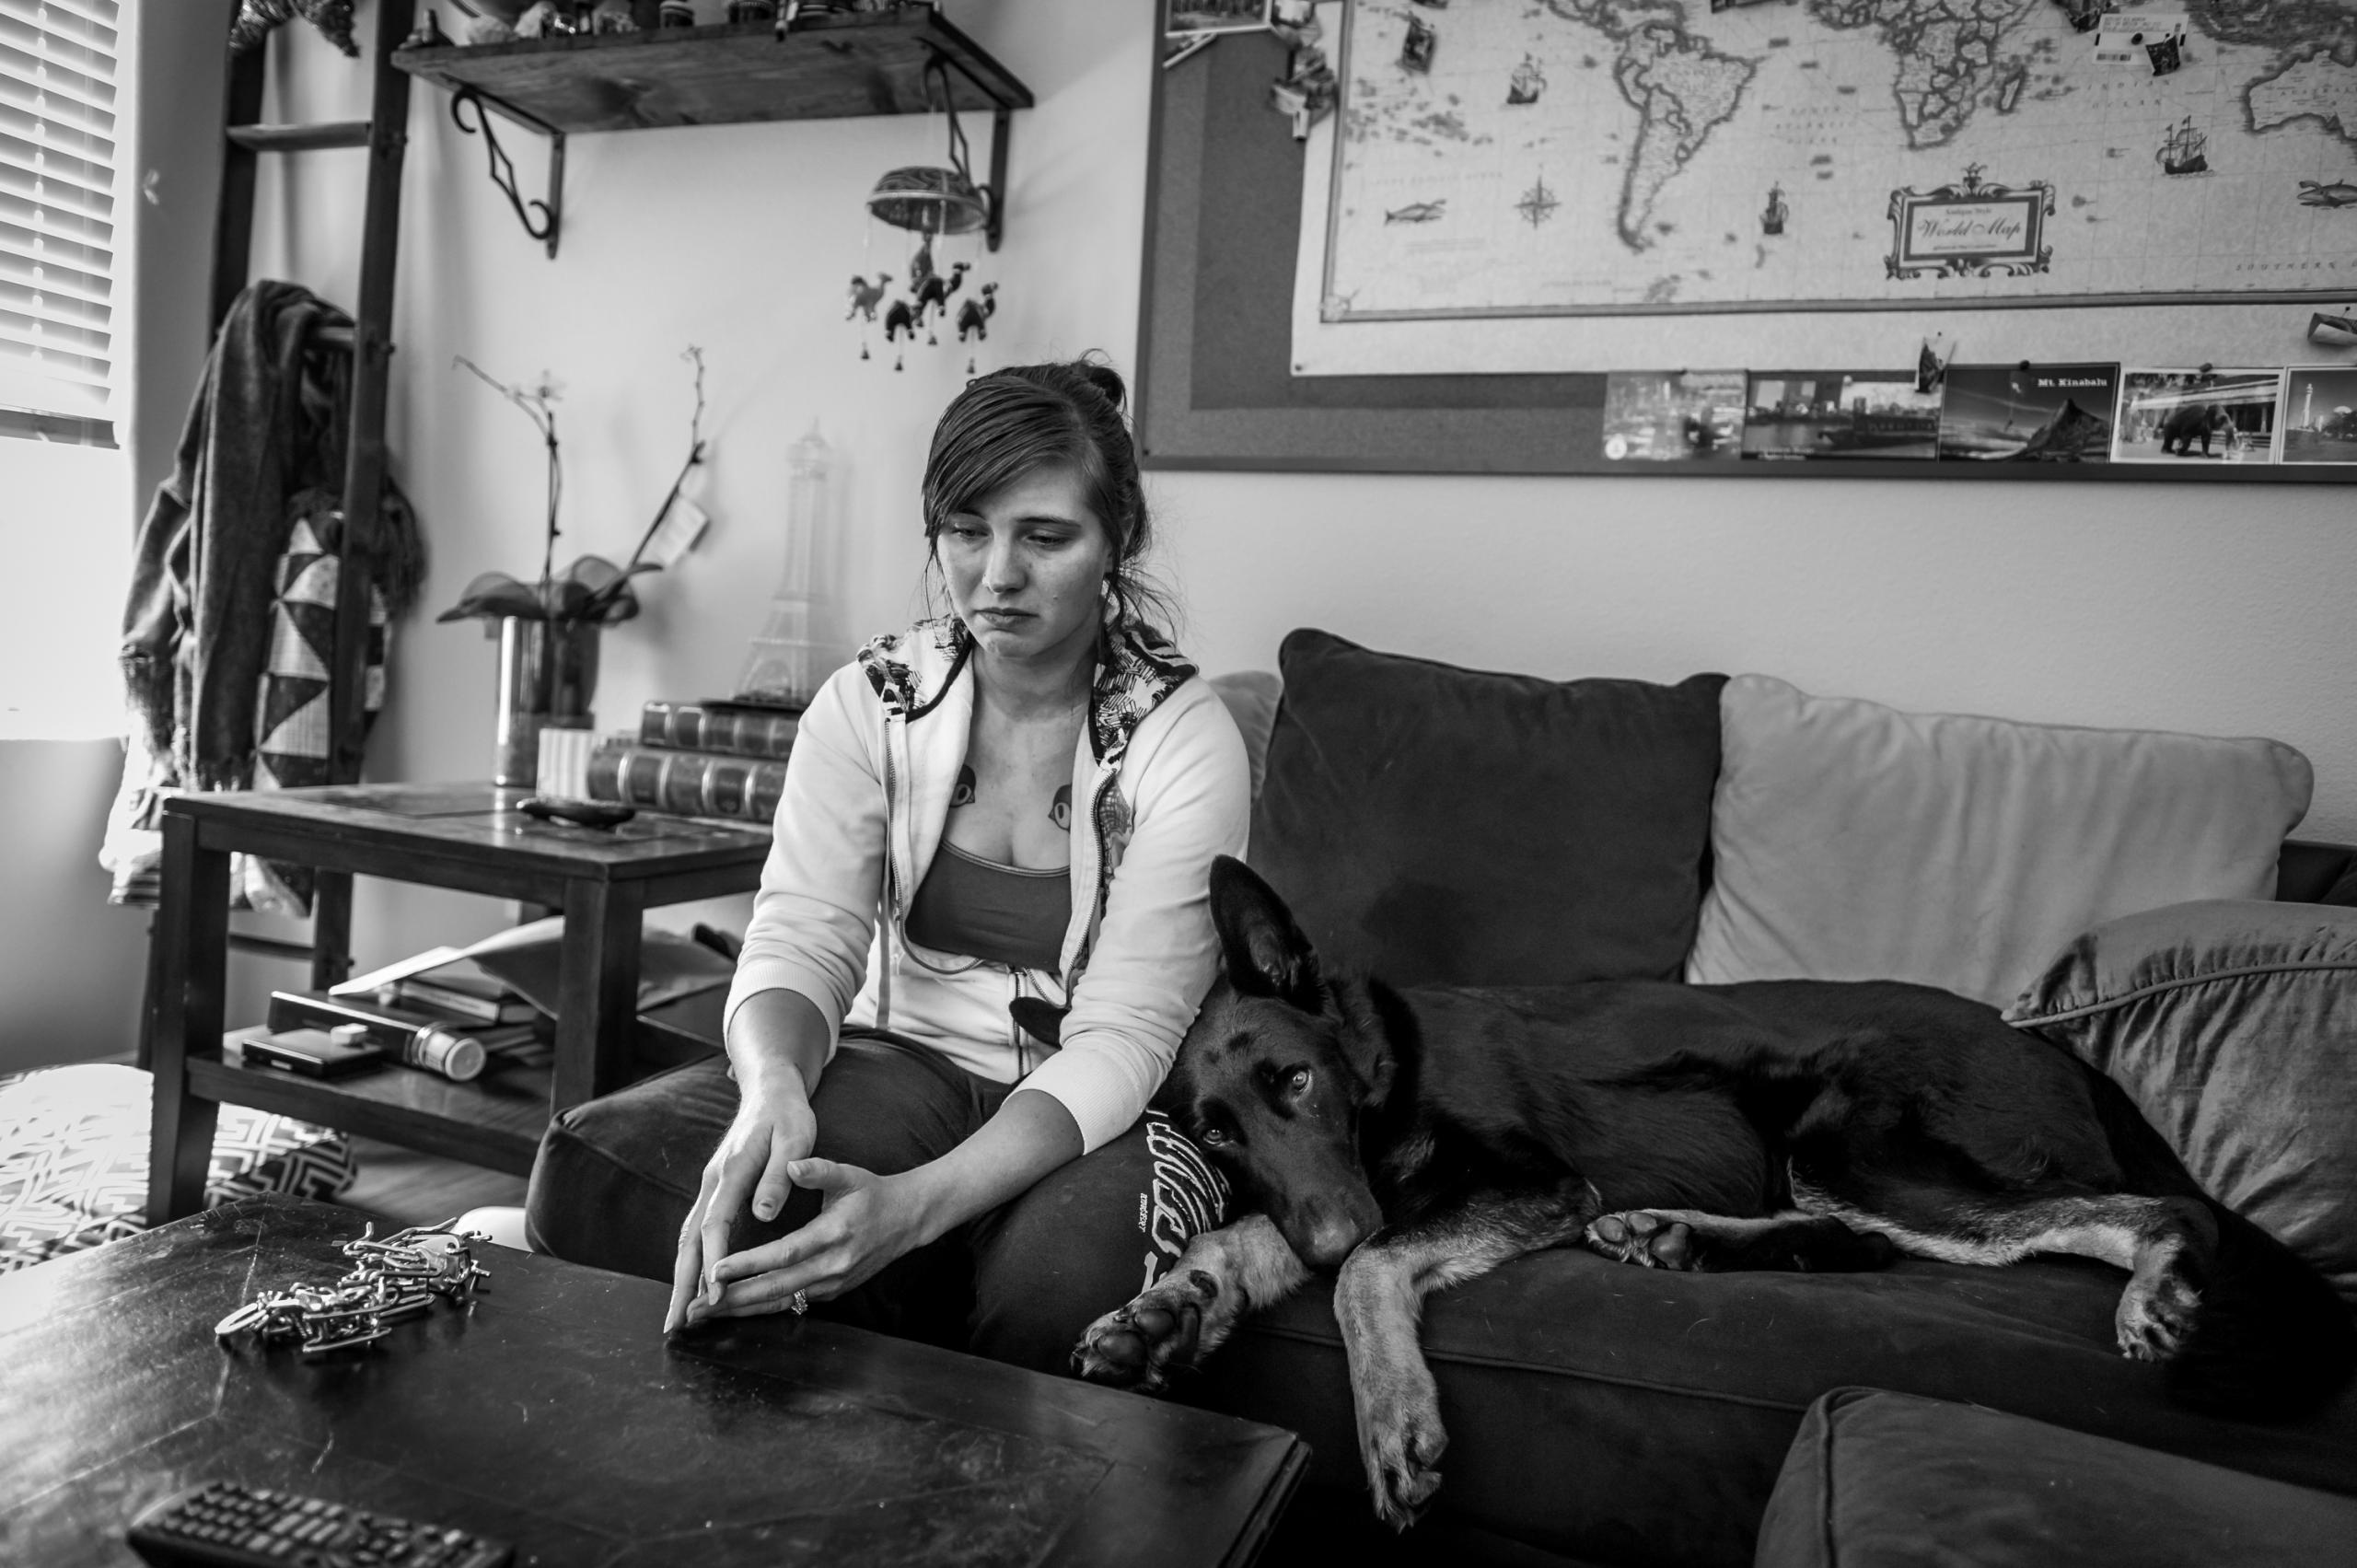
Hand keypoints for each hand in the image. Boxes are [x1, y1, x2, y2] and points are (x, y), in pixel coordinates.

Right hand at [663, 1064, 815, 1333]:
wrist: (770, 1089)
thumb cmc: (788, 1115)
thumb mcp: (794, 1139)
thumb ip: (780, 1176)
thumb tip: (764, 1215)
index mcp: (731, 1172)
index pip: (714, 1225)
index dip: (713, 1262)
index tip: (714, 1295)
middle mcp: (712, 1183)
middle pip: (688, 1241)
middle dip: (680, 1285)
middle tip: (674, 1325)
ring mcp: (709, 1188)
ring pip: (687, 1240)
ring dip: (680, 1279)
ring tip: (676, 1318)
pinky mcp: (714, 1192)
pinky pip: (696, 1233)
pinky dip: (690, 1263)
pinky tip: (692, 1287)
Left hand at [690, 1158, 935, 1320]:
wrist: (907, 1219)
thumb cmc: (872, 1192)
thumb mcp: (849, 1174)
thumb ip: (818, 1170)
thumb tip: (791, 1165)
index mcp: (834, 1234)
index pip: (785, 1253)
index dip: (749, 1264)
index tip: (716, 1270)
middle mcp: (833, 1265)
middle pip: (777, 1288)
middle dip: (733, 1299)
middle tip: (695, 1307)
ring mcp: (833, 1283)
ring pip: (781, 1302)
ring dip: (742, 1309)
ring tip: (705, 1314)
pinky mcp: (832, 1292)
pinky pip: (791, 1304)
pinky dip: (761, 1308)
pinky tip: (735, 1309)